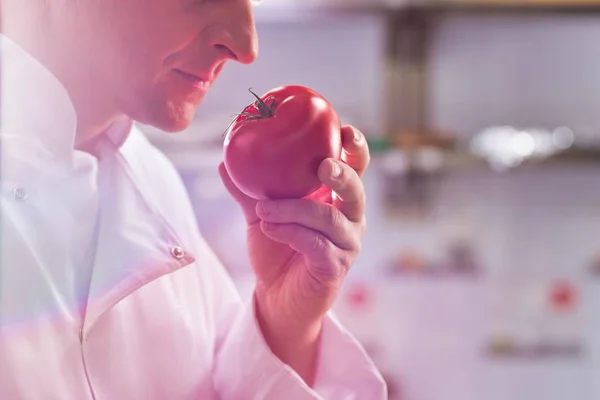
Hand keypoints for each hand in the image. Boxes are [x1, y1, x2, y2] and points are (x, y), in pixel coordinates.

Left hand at [219, 125, 369, 381]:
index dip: (356, 148)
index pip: (355, 168)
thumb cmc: (275, 252)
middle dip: (342, 174)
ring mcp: (346, 245)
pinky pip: (316, 244)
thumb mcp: (261, 215)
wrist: (275, 298)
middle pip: (356, 190)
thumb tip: (225, 160)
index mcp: (336, 200)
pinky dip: (289, 232)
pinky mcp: (336, 268)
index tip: (344, 128)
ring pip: (329, 219)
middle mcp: (349, 220)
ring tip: (263, 210)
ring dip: (293, 210)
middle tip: (322, 166)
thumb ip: (249, 190)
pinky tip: (268, 228)